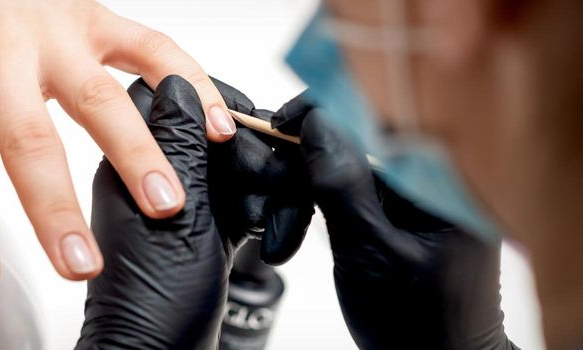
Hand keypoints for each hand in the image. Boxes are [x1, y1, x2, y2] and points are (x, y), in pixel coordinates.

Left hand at [0, 0, 236, 286]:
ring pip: (104, 96)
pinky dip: (189, 83)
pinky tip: (214, 124)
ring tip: (163, 205)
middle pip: (32, 137)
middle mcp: (4, 49)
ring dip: (137, 154)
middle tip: (81, 262)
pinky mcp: (99, 18)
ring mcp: (60, 31)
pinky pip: (153, 47)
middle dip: (57, 207)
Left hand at [77, 75, 239, 348]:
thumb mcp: (173, 217)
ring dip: (259, 186)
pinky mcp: (203, 230)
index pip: (169, 100)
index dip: (211, 102)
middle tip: (258, 182)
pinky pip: (239, 200)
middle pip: (209, 132)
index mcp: (129, 164)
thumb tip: (176, 81)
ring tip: (260, 217)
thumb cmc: (151, 303)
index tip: (243, 123)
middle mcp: (153, 178)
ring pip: (231, 167)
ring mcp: (180, 205)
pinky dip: (261, 212)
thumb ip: (177, 148)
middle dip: (245, 152)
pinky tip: (266, 232)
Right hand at [271, 94, 516, 348]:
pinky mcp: (400, 209)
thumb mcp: (370, 254)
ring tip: (278, 235)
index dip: (325, 108)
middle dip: (305, 166)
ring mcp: (417, 194)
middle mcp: (435, 178)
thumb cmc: (415, 324)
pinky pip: (352, 189)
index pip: (383, 115)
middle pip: (357, 140)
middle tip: (270, 195)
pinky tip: (292, 230)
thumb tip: (315, 122)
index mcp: (446, 181)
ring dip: (304, 194)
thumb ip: (343, 186)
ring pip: (346, 166)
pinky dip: (319, 205)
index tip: (281, 122)